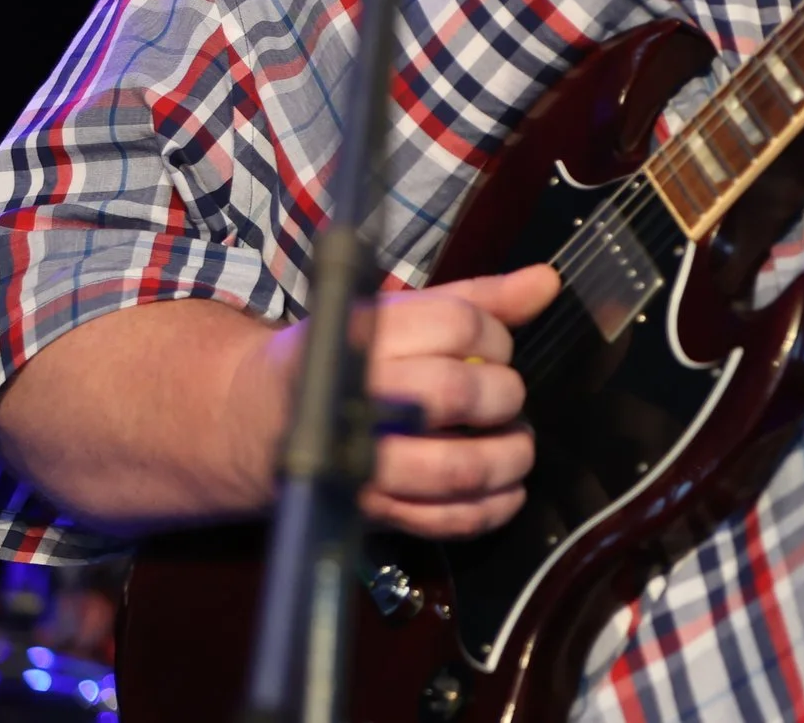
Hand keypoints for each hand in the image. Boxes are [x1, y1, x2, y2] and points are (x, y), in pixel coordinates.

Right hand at [254, 264, 560, 538]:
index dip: (494, 335)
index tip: (496, 347)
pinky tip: (506, 492)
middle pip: (456, 392)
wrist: (257, 419)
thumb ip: (476, 298)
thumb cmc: (345, 357)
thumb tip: (546, 281)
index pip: (456, 324)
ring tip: (517, 446)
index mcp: (364, 334)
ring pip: (455, 467)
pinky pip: (441, 521)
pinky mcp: (367, 508)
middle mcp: (358, 395)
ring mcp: (360, 460)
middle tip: (506, 397)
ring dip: (506, 458)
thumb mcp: (398, 314)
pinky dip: (488, 510)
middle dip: (502, 395)